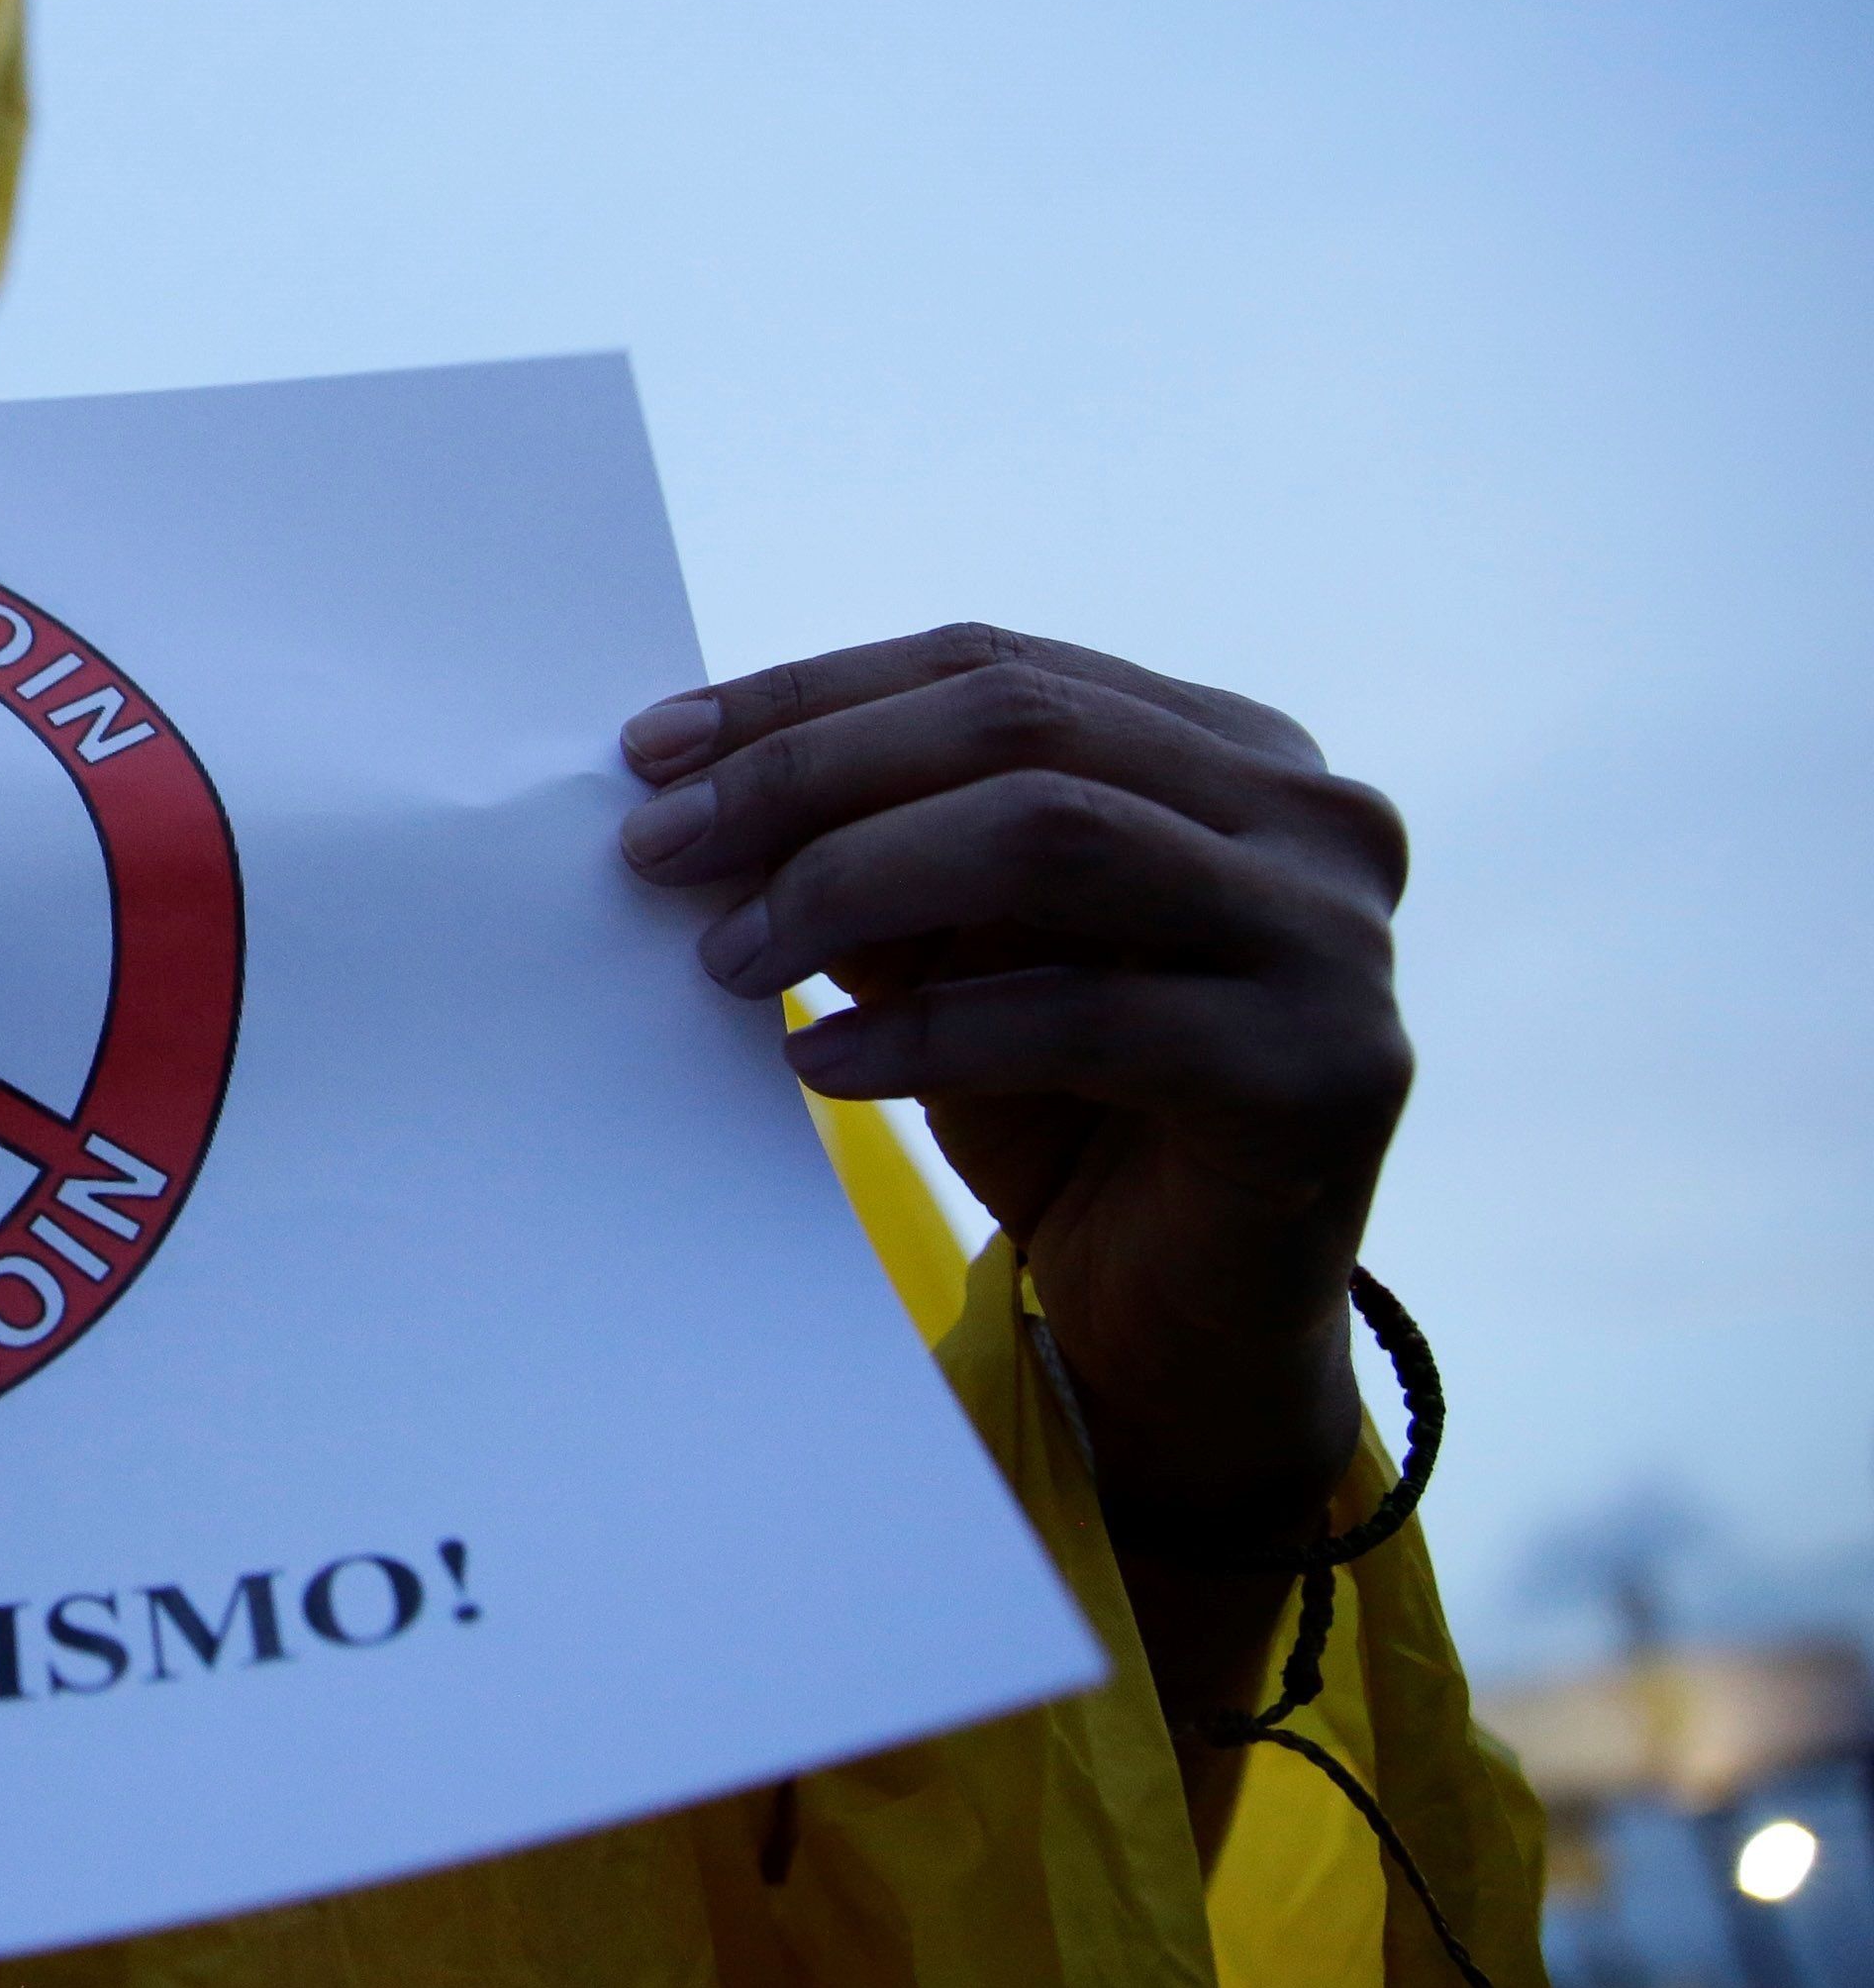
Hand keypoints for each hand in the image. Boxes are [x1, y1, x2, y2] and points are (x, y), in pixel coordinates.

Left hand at [615, 623, 1410, 1540]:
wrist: (1189, 1319)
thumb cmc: (1068, 1108)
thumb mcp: (956, 949)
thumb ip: (871, 850)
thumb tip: (691, 786)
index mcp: (1231, 748)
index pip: (991, 668)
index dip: (811, 698)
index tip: (651, 749)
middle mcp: (1312, 815)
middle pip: (1015, 731)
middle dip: (810, 779)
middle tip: (660, 848)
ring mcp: (1334, 938)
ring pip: (1053, 837)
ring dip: (853, 883)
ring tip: (729, 956)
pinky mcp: (1324, 1071)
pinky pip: (1083, 1014)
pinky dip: (925, 1031)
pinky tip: (817, 1062)